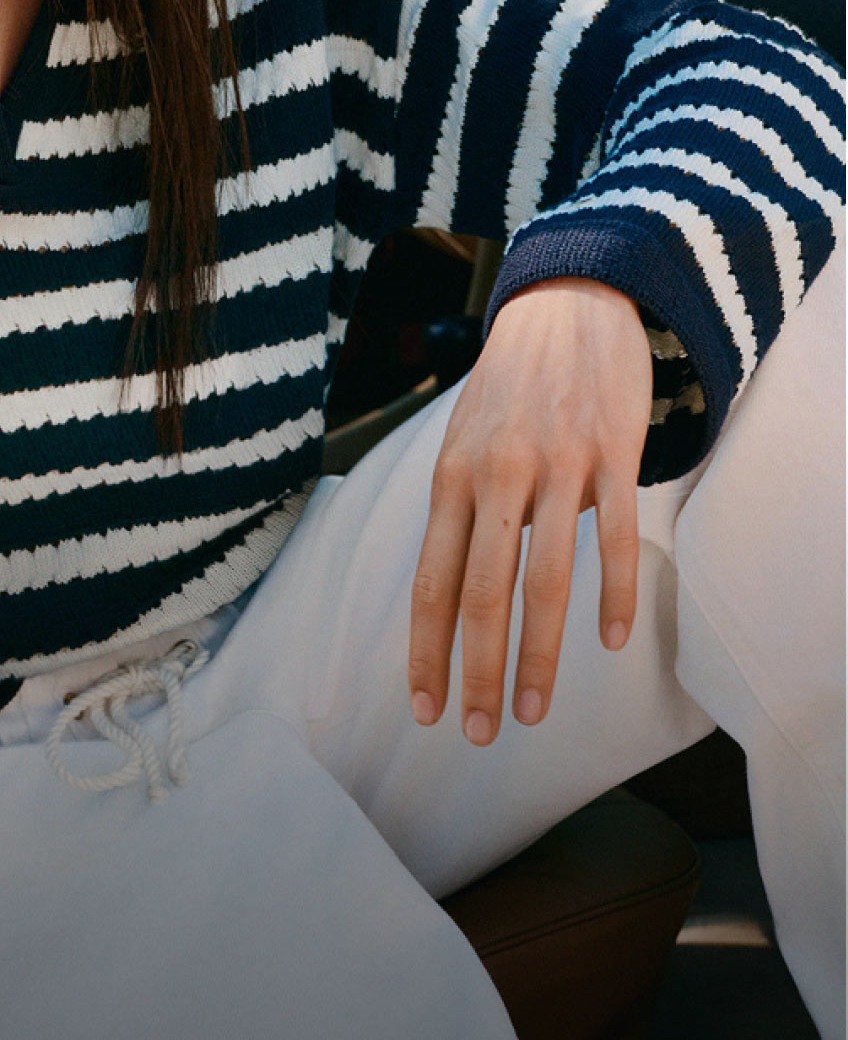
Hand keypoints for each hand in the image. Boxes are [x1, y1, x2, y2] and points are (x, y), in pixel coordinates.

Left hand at [408, 277, 652, 745]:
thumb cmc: (508, 387)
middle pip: (481, 593)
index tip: (425, 708)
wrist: (566, 305)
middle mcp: (494, 475)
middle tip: (481, 734)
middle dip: (478, 673)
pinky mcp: (610, 455)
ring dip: (539, 655)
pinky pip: (613, 538)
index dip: (426, 650)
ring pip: (545, 579)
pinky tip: (609, 642)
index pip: (430, 581)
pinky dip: (611, 595)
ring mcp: (554, 465)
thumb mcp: (463, 439)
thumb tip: (453, 591)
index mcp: (450, 477)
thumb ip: (460, 510)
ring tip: (534, 712)